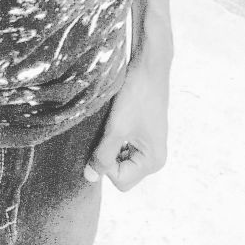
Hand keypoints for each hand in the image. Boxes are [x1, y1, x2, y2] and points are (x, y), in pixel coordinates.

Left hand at [84, 53, 169, 191]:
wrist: (149, 64)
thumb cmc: (136, 95)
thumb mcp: (116, 129)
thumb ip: (103, 156)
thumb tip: (90, 177)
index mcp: (153, 161)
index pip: (120, 180)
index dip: (105, 164)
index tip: (102, 140)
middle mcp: (154, 157)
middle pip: (121, 172)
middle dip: (107, 155)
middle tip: (104, 131)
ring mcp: (149, 144)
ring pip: (120, 158)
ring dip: (109, 144)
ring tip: (109, 124)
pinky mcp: (143, 132)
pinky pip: (123, 145)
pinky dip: (114, 136)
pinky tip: (112, 119)